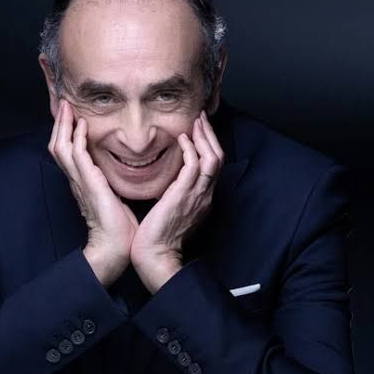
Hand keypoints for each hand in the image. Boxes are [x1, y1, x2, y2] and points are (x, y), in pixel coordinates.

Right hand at [48, 100, 137, 286]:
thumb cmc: (119, 226)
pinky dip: (77, 138)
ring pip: (61, 147)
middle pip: (57, 145)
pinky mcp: (89, 183)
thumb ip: (111, 183)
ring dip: (63, 125)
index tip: (71, 115)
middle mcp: (76, 180)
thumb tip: (118, 173)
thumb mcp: (114, 197)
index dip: (66, 132)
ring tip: (67, 107)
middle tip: (64, 103)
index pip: (68, 151)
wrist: (115, 246)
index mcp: (82, 182)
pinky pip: (77, 156)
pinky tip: (82, 125)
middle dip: (59, 123)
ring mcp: (80, 181)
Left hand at [130, 111, 223, 293]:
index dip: (208, 145)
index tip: (198, 129)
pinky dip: (191, 149)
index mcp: (202, 198)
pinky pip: (195, 166)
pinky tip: (182, 139)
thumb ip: (175, 193)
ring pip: (212, 158)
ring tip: (195, 121)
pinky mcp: (184, 195)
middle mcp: (204, 195)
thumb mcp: (171, 209)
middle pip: (218, 157)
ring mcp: (197, 195)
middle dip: (210, 135)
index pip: (212, 165)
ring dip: (204, 137)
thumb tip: (168, 180)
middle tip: (201, 117)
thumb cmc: (157, 235)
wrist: (155, 255)